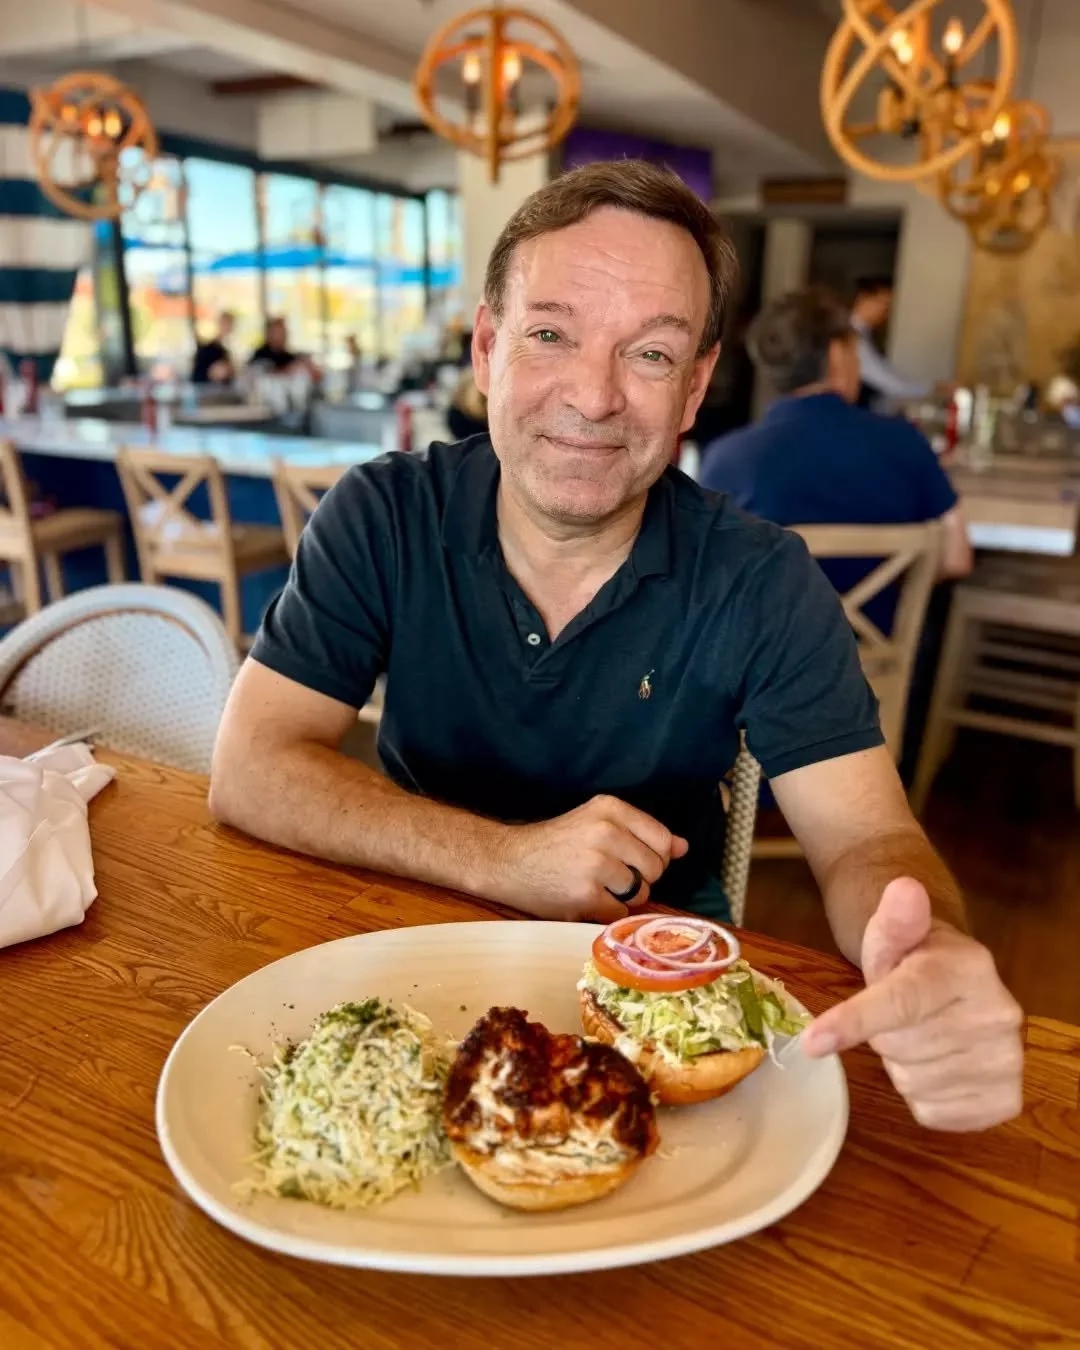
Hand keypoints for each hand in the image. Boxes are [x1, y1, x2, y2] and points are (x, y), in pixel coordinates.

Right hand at [492, 795, 687, 921]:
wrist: (508, 862)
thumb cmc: (556, 845)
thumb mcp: (597, 824)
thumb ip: (641, 833)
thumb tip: (683, 847)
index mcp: (609, 808)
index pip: (662, 839)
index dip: (652, 856)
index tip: (629, 859)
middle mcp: (605, 831)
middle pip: (655, 868)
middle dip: (638, 878)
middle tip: (606, 875)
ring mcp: (596, 864)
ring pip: (640, 892)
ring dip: (622, 897)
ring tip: (593, 886)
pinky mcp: (586, 895)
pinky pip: (619, 912)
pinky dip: (605, 912)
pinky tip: (583, 899)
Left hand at [802, 878, 1023, 1131]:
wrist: (956, 984)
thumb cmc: (912, 959)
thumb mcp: (892, 933)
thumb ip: (895, 917)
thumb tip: (904, 888)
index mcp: (969, 968)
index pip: (903, 1002)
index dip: (854, 1021)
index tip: (810, 1042)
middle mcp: (999, 1014)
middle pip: (900, 1047)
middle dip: (882, 1035)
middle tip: (897, 1016)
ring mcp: (1008, 1060)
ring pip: (914, 1084)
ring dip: (901, 1066)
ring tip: (917, 1036)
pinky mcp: (1007, 1099)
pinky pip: (933, 1113)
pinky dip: (922, 1097)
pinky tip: (935, 1066)